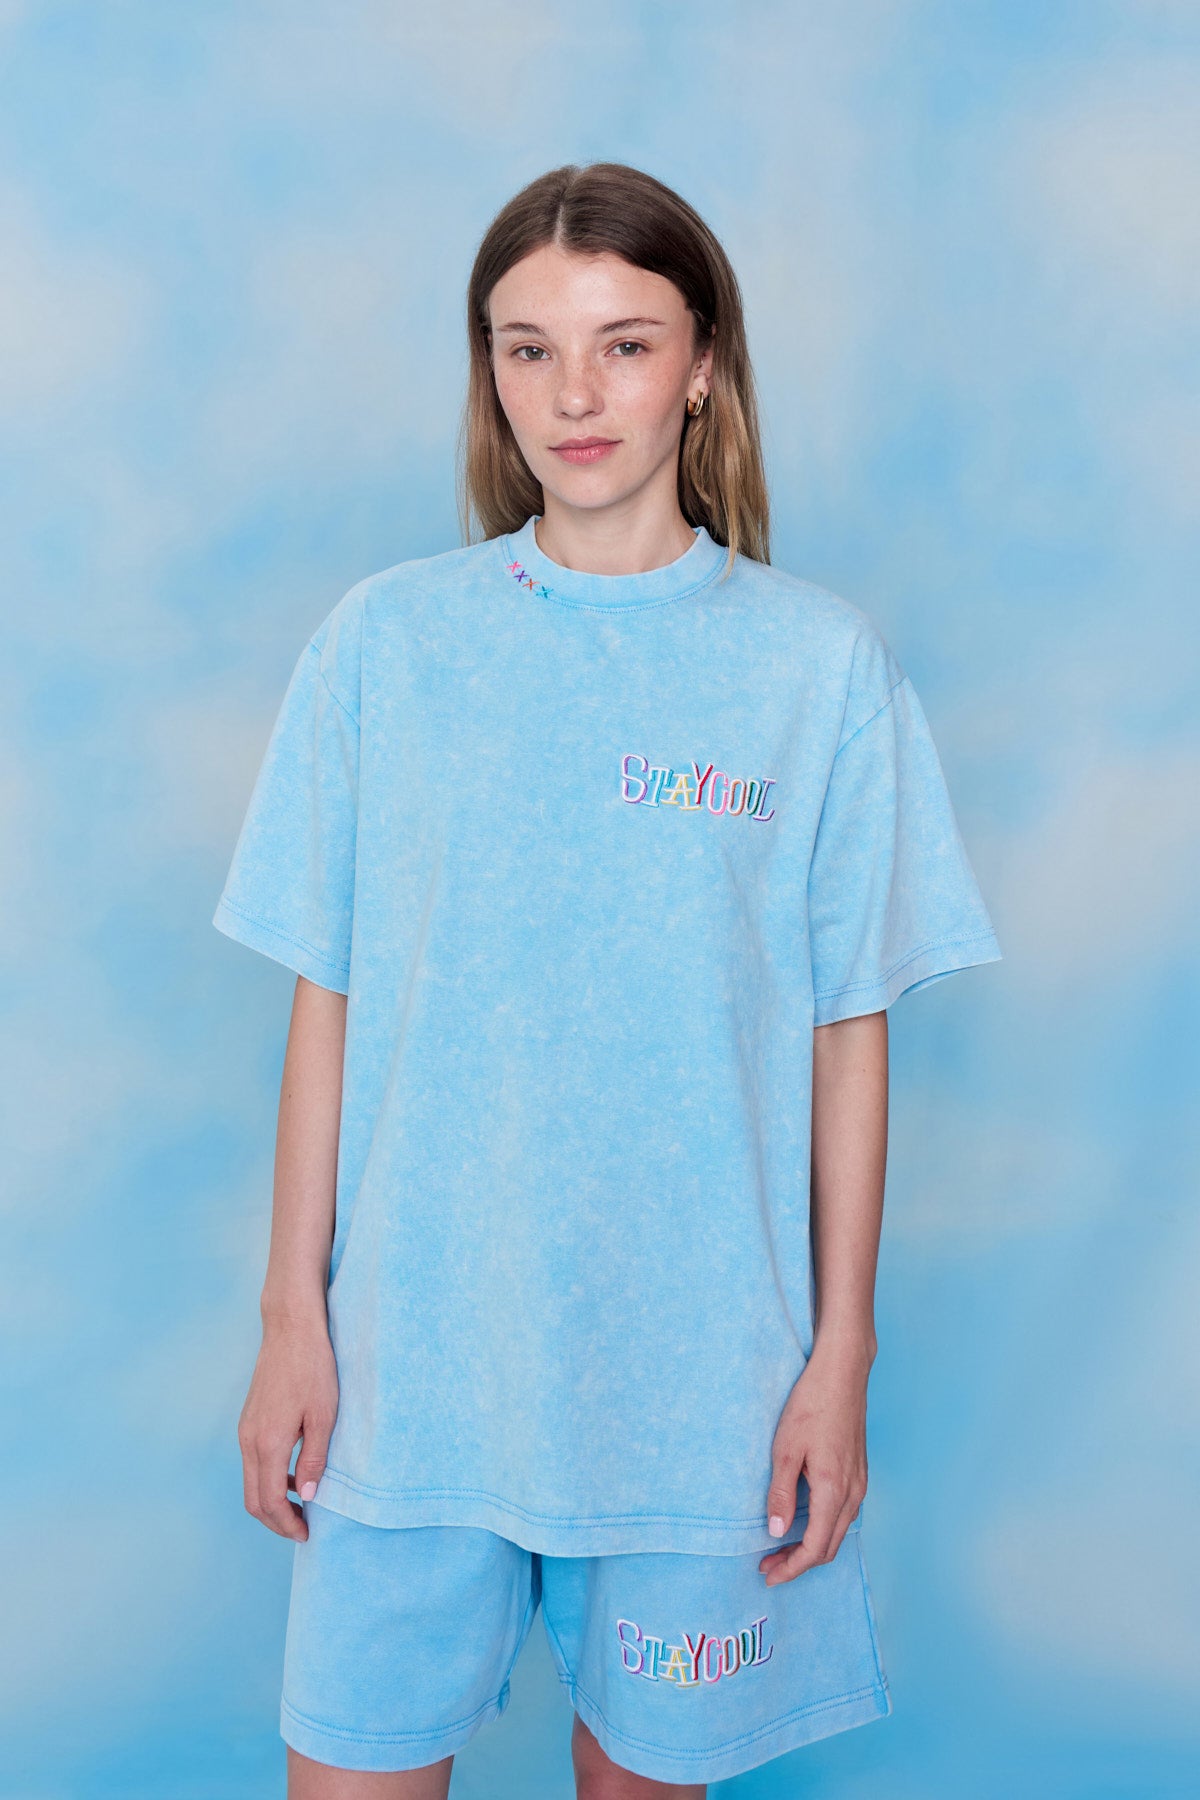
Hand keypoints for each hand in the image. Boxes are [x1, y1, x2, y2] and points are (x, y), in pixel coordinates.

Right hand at [237, 1315, 338, 1540]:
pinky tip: (293, 1477)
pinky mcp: (248, 1421)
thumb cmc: (313, 1367)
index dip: (288, 1524)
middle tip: (303, 1529)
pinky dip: (268, 1480)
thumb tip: (309, 1495)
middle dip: (276, 1521)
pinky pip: (253, 1463)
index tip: (307, 1534)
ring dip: (272, 1502)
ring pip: (250, 1482)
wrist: (291, 1328)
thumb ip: (314, 1458)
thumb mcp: (324, 1415)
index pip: (270, 1501)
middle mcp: (249, 1440)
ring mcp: (245, 1430)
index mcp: (268, 1442)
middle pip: (253, 1500)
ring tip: (302, 1506)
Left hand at [758, 1341, 869, 1585]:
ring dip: (811, 1546)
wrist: (842, 1374)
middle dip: (799, 1562)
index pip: (816, 1548)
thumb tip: (776, 1532)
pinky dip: (822, 1528)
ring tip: (780, 1547)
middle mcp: (853, 1493)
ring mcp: (859, 1483)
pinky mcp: (858, 1472)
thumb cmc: (811, 1405)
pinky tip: (802, 1520)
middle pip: (829, 1546)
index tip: (769, 1576)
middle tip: (767, 1565)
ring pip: (838, 1531)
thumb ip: (782, 1494)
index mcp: (833, 1490)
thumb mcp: (785, 1449)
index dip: (792, 1568)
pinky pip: (843, 1514)